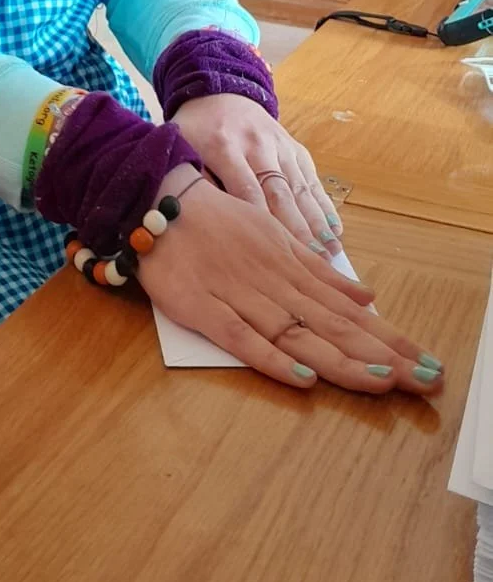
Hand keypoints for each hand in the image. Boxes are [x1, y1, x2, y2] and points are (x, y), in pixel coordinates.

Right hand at [137, 166, 444, 396]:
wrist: (155, 198)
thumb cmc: (216, 220)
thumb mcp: (275, 236)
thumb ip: (318, 271)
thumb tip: (368, 297)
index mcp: (292, 264)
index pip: (349, 311)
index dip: (389, 338)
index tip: (426, 364)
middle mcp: (274, 281)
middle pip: (334, 325)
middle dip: (382, 356)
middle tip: (425, 382)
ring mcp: (240, 295)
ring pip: (298, 334)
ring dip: (341, 359)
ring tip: (383, 382)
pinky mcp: (204, 309)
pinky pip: (242, 338)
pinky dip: (273, 357)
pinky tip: (303, 376)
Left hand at [173, 93, 342, 257]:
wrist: (218, 92)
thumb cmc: (196, 131)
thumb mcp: (183, 149)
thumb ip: (195, 183)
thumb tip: (208, 223)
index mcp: (224, 146)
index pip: (246, 187)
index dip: (261, 219)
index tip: (275, 251)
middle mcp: (256, 144)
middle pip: (279, 191)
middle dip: (297, 228)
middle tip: (312, 261)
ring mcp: (279, 144)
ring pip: (300, 187)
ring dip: (317, 221)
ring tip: (331, 252)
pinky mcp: (294, 147)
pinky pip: (311, 178)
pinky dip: (324, 205)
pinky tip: (335, 229)